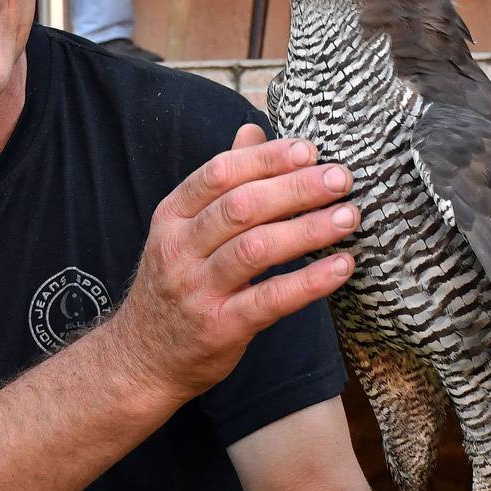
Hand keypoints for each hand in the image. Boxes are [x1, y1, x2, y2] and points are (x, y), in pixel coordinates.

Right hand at [106, 123, 357, 399]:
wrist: (141, 359)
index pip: (219, 174)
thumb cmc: (174, 287)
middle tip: (342, 179)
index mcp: (172, 217)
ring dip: (308, 229)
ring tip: (349, 217)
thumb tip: (253, 131)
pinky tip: (342, 267)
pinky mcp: (219, 328)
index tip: (310, 150)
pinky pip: (270, 300)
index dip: (267, 159)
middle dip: (296, 188)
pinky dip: (310, 281)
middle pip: (241, 207)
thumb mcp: (182, 231)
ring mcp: (196, 290)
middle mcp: (179, 249)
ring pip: (256, 249)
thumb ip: (219, 183)